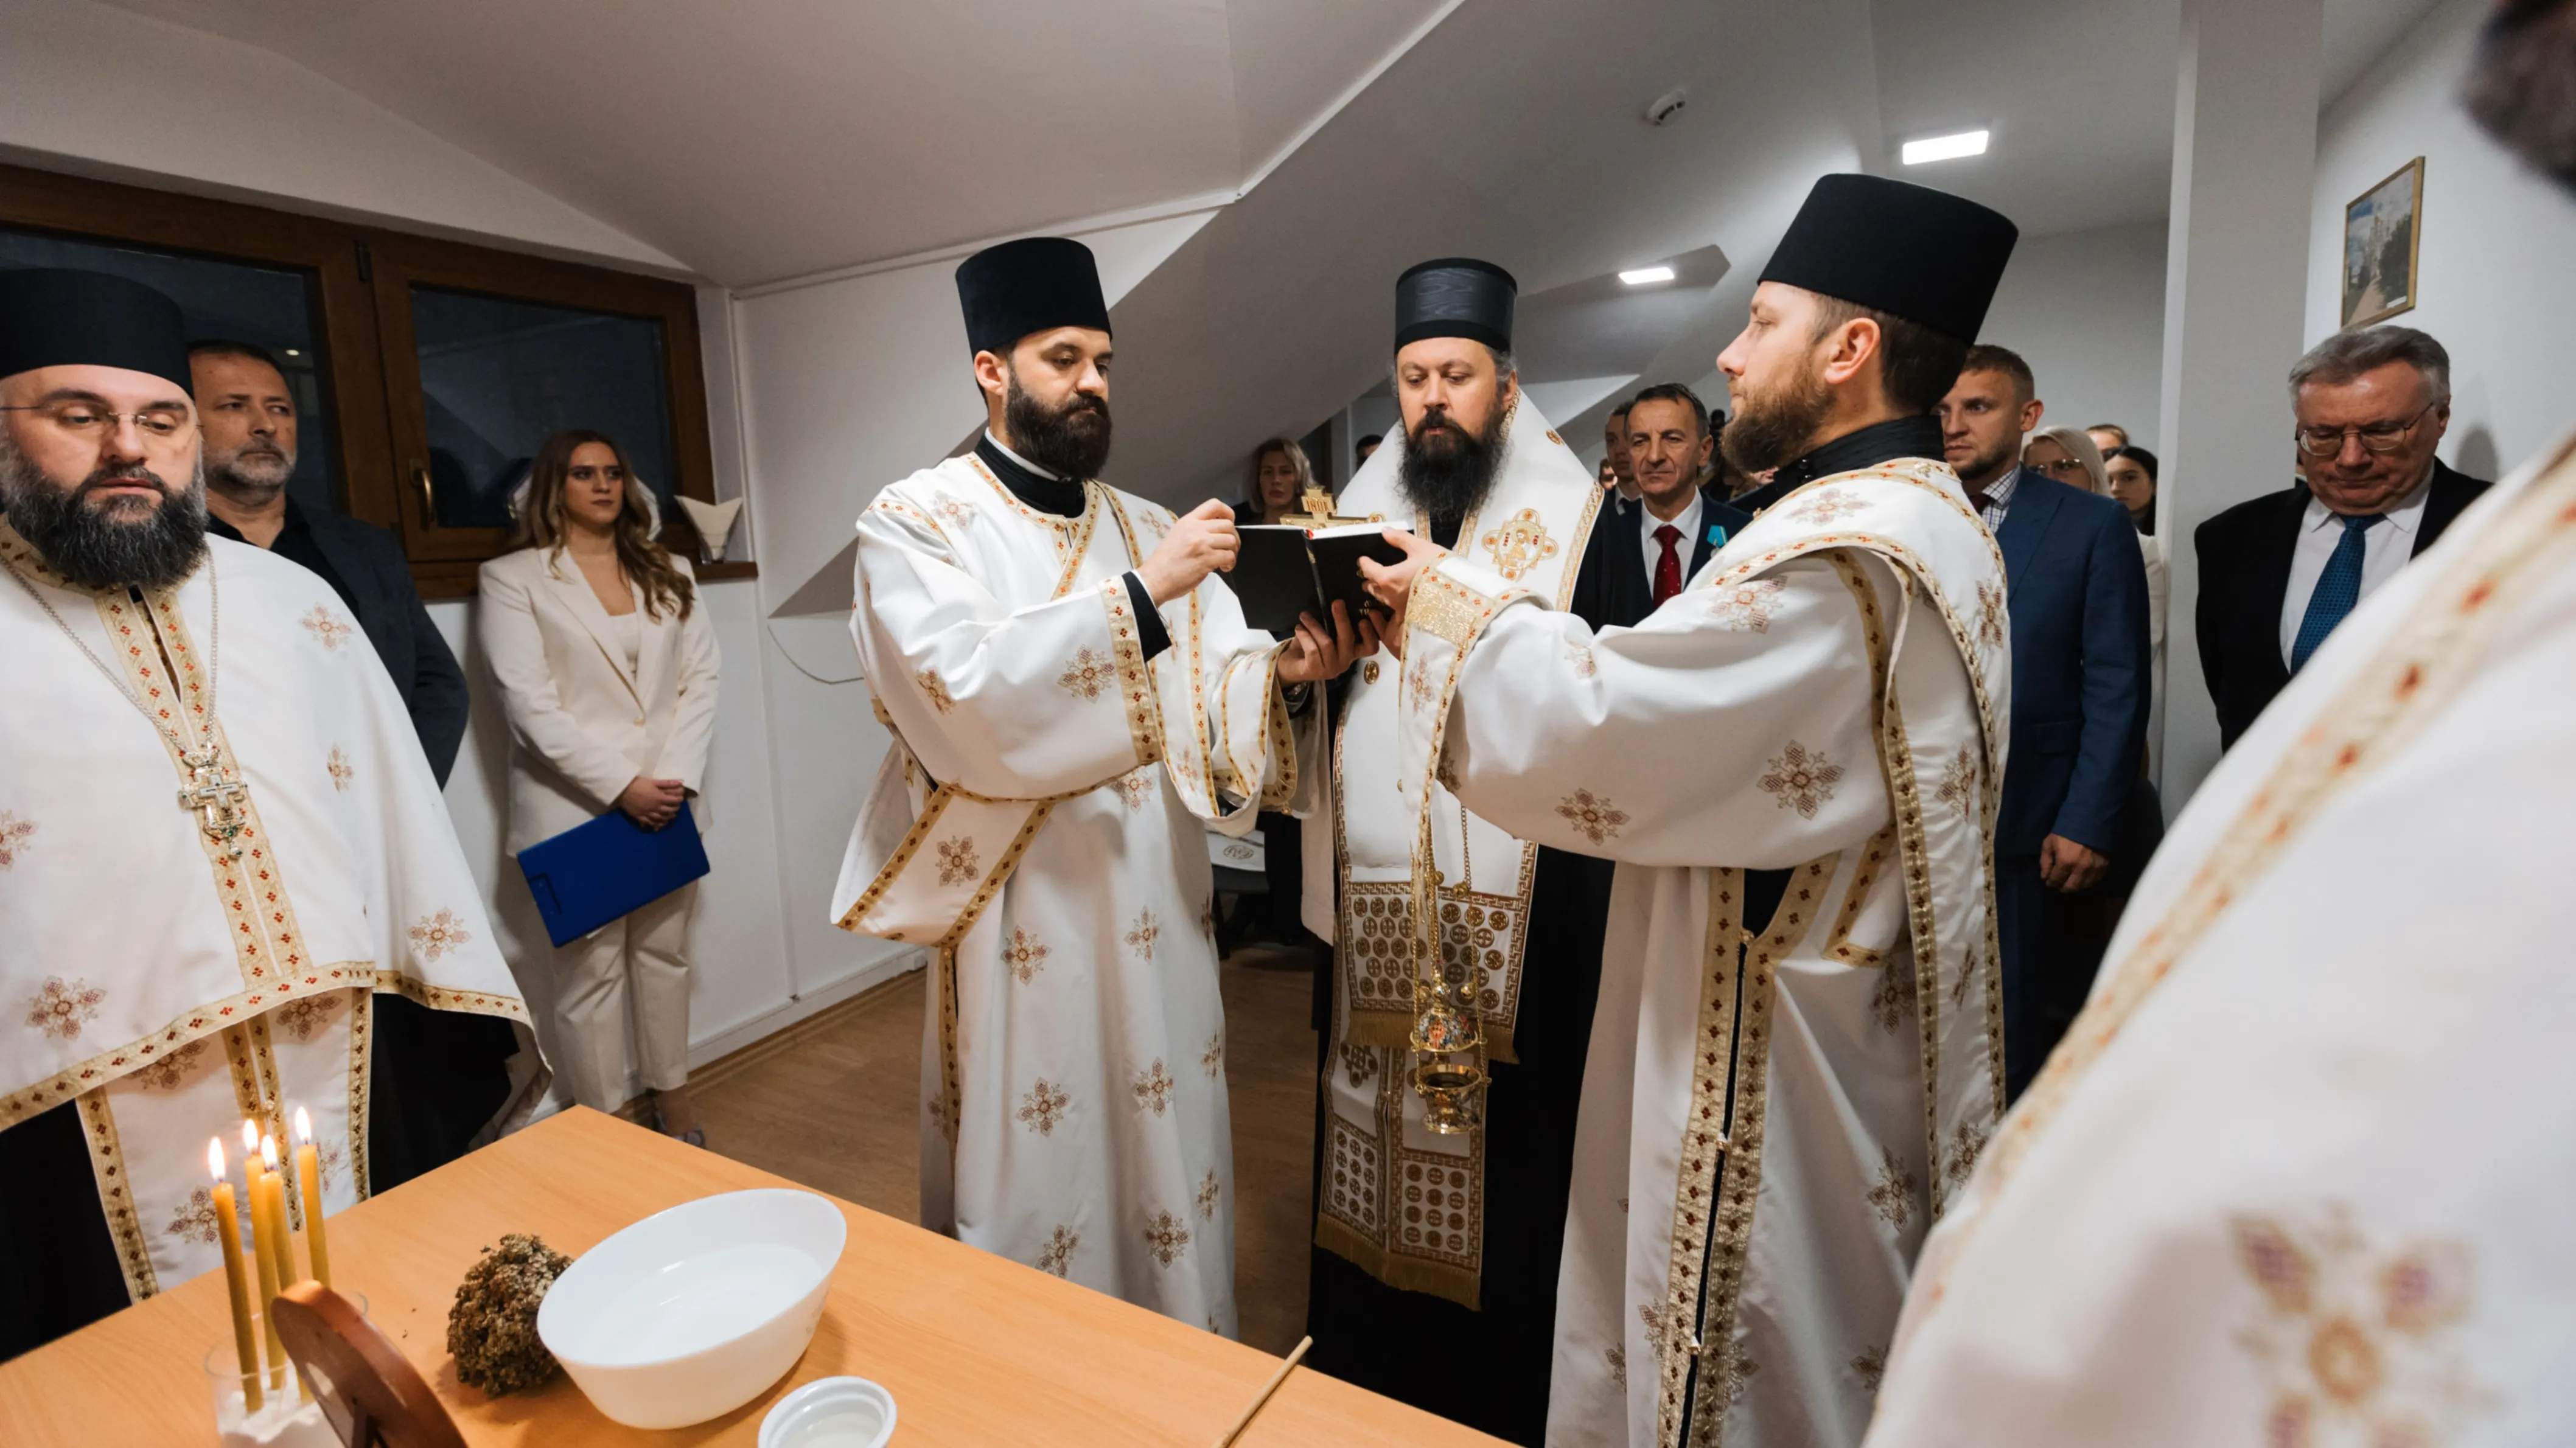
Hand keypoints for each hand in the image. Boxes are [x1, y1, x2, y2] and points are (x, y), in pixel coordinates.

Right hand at [617, 775, 687, 830]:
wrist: (622, 790)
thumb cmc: (637, 784)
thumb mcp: (653, 781)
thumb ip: (667, 783)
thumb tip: (681, 782)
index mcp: (659, 798)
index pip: (674, 801)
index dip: (679, 800)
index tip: (681, 798)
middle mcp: (655, 807)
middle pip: (669, 811)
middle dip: (675, 809)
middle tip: (677, 807)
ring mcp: (647, 813)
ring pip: (661, 818)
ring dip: (667, 818)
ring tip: (670, 816)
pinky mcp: (640, 817)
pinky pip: (650, 823)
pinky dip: (656, 824)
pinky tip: (658, 824)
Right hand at [1138, 499, 1239, 603]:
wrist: (1155, 579)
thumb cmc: (1165, 561)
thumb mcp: (1177, 535)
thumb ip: (1196, 530)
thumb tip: (1216, 533)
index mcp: (1188, 521)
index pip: (1215, 505)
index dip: (1228, 513)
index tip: (1229, 524)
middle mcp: (1196, 529)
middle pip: (1228, 525)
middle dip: (1233, 537)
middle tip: (1228, 548)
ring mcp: (1202, 544)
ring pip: (1231, 541)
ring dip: (1233, 552)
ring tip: (1225, 560)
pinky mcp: (1207, 559)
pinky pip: (1229, 556)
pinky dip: (1230, 563)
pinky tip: (1223, 568)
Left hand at [1277, 600, 1380, 684]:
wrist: (1289, 666)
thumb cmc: (1309, 646)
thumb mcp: (1324, 633)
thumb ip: (1332, 624)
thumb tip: (1335, 603)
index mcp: (1351, 652)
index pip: (1370, 647)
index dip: (1371, 633)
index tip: (1366, 616)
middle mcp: (1345, 662)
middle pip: (1348, 639)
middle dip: (1342, 619)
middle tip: (1337, 602)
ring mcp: (1331, 669)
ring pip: (1327, 643)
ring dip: (1314, 626)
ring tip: (1304, 616)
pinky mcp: (1316, 671)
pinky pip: (1312, 649)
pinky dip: (1305, 636)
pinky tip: (1298, 628)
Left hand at [1356, 531, 1447, 657]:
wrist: (1459, 593)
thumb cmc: (1438, 569)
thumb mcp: (1420, 547)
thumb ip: (1400, 539)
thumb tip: (1385, 531)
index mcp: (1387, 578)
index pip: (1368, 570)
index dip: (1364, 563)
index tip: (1362, 559)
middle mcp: (1390, 595)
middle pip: (1372, 588)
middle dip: (1368, 581)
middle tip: (1368, 575)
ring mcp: (1400, 608)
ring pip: (1382, 600)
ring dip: (1378, 592)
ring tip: (1380, 587)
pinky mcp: (1411, 616)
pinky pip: (1395, 609)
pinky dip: (1392, 602)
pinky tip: (1397, 599)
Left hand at [2039, 834, 2108, 891]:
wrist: (2091, 819)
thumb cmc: (2066, 829)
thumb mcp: (2049, 842)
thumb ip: (2045, 861)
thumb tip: (2044, 877)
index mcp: (2065, 862)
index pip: (2056, 880)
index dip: (2051, 883)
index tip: (2049, 883)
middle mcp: (2080, 868)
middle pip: (2071, 887)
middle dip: (2063, 888)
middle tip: (2059, 885)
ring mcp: (2094, 868)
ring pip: (2084, 886)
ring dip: (2076, 886)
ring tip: (2071, 883)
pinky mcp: (2105, 865)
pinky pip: (2096, 880)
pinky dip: (2088, 882)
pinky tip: (2083, 878)